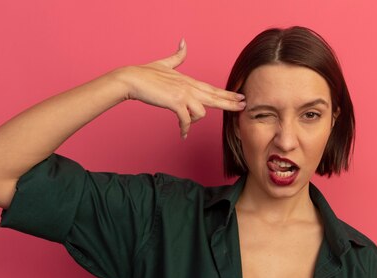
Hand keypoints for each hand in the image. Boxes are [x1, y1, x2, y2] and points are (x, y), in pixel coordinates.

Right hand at [120, 39, 245, 138]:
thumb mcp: (165, 63)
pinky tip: (182, 135)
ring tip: (184, 126)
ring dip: (193, 121)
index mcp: (189, 81)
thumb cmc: (146, 74)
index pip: (212, 89)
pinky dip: (184, 129)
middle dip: (230, 103)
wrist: (132, 79)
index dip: (227, 94)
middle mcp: (189, 87)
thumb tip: (184, 42)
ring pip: (202, 112)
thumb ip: (177, 56)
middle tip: (244, 106)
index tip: (240, 96)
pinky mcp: (176, 102)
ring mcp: (184, 94)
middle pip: (215, 97)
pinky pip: (186, 120)